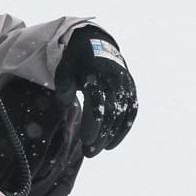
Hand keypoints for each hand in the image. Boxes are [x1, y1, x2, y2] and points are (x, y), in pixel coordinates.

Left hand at [56, 26, 136, 156]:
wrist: (98, 42)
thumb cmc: (77, 60)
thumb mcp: (65, 68)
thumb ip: (63, 86)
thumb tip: (64, 105)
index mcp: (96, 74)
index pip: (98, 103)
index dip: (93, 124)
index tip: (86, 141)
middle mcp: (114, 80)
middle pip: (112, 113)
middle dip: (101, 135)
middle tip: (89, 153)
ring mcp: (125, 84)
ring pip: (123, 115)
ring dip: (112, 136)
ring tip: (99, 150)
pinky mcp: (131, 89)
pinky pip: (132, 111)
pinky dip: (124, 129)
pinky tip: (112, 143)